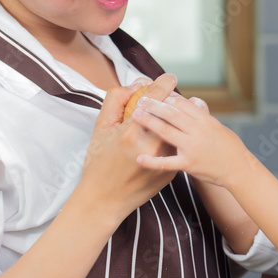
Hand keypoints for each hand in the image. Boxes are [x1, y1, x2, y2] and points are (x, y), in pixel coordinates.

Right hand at [79, 75, 178, 221]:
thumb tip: (137, 85)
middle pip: (172, 110)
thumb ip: (116, 100)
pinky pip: (177, 147)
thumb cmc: (99, 162)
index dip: (165, 82)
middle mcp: (152, 144)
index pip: (157, 96)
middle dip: (171, 100)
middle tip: (167, 96)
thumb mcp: (100, 127)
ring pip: (179, 129)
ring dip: (176, 120)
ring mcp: (165, 159)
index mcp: (133, 130)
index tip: (169, 78)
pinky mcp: (172, 171)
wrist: (105, 200)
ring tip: (167, 116)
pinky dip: (175, 139)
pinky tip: (166, 138)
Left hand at [131, 95, 252, 186]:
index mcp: (205, 120)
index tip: (154, 94)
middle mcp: (198, 131)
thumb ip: (201, 114)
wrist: (239, 169)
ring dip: (149, 122)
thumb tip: (191, 100)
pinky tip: (140, 158)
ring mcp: (192, 147)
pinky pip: (167, 162)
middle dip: (153, 105)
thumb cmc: (229, 146)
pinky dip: (152, 161)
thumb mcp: (217, 126)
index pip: (182, 104)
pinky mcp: (188, 164)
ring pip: (166, 131)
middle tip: (140, 100)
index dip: (167, 98)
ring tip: (135, 116)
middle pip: (171, 114)